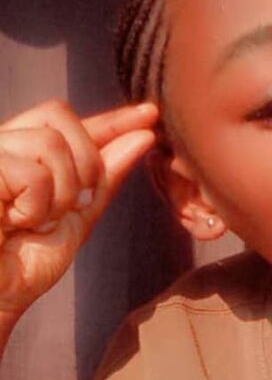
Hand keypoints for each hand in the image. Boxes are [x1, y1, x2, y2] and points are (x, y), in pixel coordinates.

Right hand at [0, 98, 158, 324]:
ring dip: (59, 193)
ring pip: (50, 144)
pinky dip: (36, 207)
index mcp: (21, 150)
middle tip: (71, 205)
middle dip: (84, 161)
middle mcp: (2, 144)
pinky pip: (32, 174)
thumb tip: (142, 136)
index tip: (149, 115)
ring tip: (35, 222)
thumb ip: (105, 178)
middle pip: (59, 115)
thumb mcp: (76, 217)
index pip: (69, 120)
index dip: (111, 118)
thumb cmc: (23, 265)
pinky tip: (16, 224)